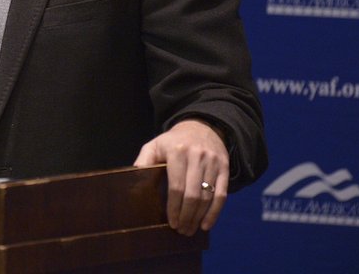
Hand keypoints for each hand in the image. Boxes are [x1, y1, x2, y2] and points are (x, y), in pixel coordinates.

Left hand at [134, 119, 228, 235]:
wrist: (202, 126)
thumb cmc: (173, 141)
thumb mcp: (154, 145)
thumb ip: (144, 161)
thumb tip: (134, 181)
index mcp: (177, 152)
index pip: (176, 186)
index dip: (174, 207)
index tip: (171, 222)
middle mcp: (197, 157)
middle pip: (193, 195)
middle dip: (186, 216)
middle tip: (181, 230)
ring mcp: (213, 163)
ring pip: (207, 196)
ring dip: (199, 217)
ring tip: (190, 229)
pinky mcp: (224, 168)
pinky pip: (222, 194)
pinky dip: (215, 212)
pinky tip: (206, 224)